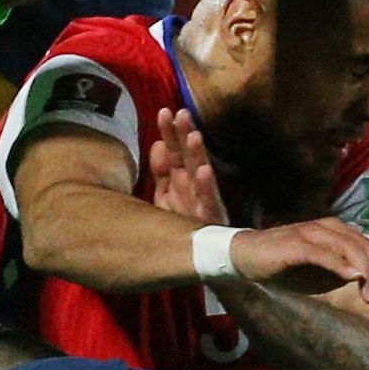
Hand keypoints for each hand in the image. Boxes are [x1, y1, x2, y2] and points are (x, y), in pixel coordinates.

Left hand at [145, 106, 228, 223]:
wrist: (201, 258)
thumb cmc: (183, 224)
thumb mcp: (166, 196)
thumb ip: (161, 171)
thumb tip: (156, 143)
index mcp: (181, 178)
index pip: (175, 150)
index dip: (170, 132)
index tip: (164, 111)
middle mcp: (194, 185)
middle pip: (188, 155)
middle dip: (185, 134)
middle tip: (181, 113)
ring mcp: (204, 200)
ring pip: (201, 172)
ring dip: (198, 154)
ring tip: (194, 136)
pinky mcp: (212, 217)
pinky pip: (209, 201)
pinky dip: (206, 186)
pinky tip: (204, 171)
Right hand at [232, 217, 368, 309]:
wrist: (244, 255)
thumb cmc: (283, 266)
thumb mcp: (319, 271)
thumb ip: (343, 272)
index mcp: (338, 231)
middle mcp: (329, 227)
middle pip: (368, 248)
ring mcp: (312, 233)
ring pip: (351, 248)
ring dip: (366, 272)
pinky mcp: (296, 244)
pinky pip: (323, 253)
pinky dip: (340, 265)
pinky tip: (353, 278)